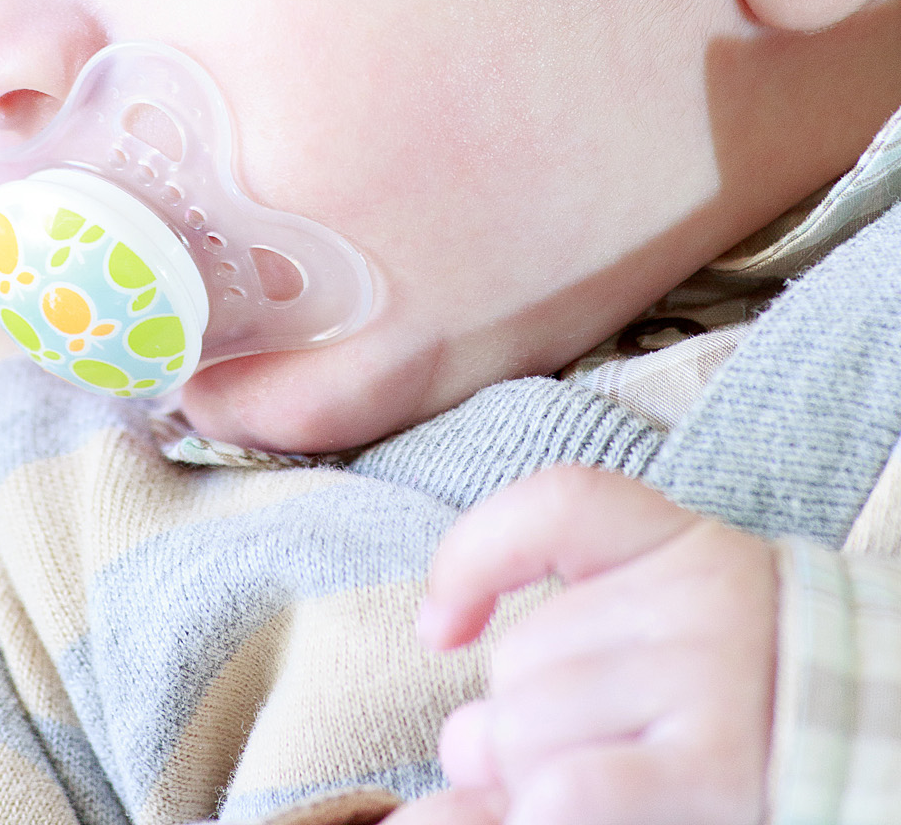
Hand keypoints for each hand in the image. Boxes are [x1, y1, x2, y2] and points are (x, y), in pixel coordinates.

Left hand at [405, 466, 777, 824]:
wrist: (878, 741)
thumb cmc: (746, 703)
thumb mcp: (666, 642)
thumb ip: (567, 656)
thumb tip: (455, 739)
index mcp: (682, 546)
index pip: (557, 505)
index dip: (474, 556)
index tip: (441, 630)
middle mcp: (699, 598)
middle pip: (523, 656)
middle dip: (507, 728)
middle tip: (548, 763)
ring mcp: (712, 680)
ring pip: (530, 725)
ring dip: (524, 782)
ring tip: (580, 792)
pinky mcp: (718, 767)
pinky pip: (572, 788)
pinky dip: (543, 810)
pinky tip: (555, 813)